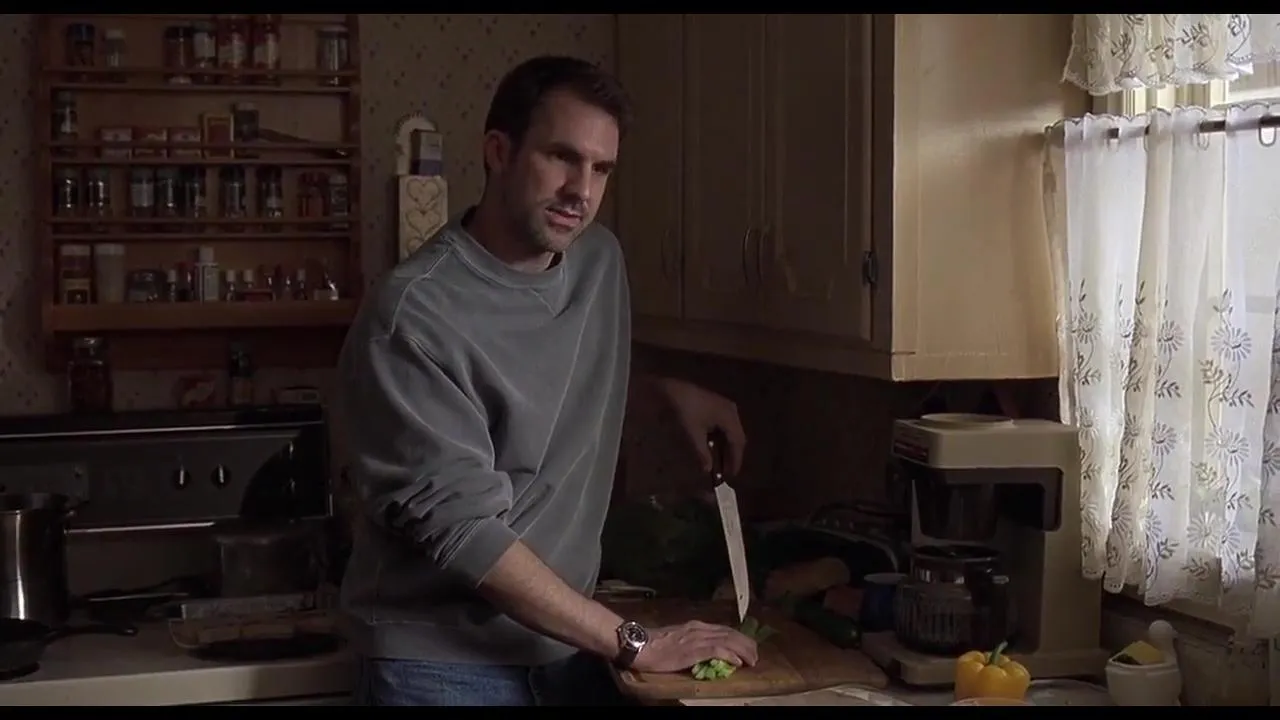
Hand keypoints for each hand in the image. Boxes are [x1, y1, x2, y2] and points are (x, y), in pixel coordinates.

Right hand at [631, 621, 758, 673]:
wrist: (641, 645)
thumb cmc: (655, 645)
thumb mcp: (677, 638)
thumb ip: (692, 641)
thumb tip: (705, 649)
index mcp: (696, 626)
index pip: (724, 629)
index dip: (738, 637)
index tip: (748, 646)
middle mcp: (700, 629)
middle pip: (730, 633)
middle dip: (746, 643)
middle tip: (755, 655)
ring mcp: (697, 638)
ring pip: (728, 640)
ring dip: (743, 650)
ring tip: (752, 659)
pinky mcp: (694, 649)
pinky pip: (717, 650)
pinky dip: (730, 655)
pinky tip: (738, 662)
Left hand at [658, 378, 746, 475]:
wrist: (673, 389)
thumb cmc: (685, 410)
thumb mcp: (693, 433)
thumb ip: (702, 453)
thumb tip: (707, 470)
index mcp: (729, 417)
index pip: (738, 442)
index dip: (735, 459)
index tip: (732, 475)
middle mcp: (731, 411)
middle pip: (737, 437)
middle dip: (732, 455)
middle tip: (726, 471)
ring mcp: (725, 407)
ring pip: (731, 432)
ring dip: (726, 447)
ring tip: (720, 462)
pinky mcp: (717, 406)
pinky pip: (725, 426)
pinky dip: (721, 438)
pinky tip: (714, 446)